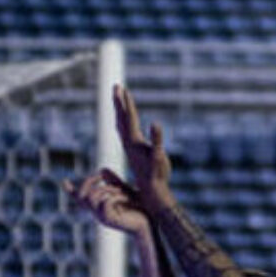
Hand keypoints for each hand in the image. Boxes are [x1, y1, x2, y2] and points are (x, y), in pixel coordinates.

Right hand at [64, 169, 148, 238]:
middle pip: (81, 195)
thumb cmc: (140, 210)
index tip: (64, 181)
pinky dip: (113, 196)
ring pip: (92, 197)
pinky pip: (104, 203)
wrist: (150, 225)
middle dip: (90, 181)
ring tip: (120, 191)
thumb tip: (102, 169)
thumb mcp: (125, 192)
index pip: (80, 199)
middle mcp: (97, 213)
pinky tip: (123, 197)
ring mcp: (102, 217)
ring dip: (106, 189)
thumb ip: (114, 182)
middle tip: (102, 176)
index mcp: (99, 207)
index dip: (70, 191)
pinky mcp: (110, 220)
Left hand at [111, 84, 173, 210]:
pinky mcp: (134, 150)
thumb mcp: (159, 156)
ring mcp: (130, 146)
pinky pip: (126, 131)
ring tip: (118, 98)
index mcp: (133, 141)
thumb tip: (155, 123)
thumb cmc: (157, 174)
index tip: (123, 89)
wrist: (150, 190)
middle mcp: (129, 142)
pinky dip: (125, 121)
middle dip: (119, 102)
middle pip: (122, 118)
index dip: (127, 103)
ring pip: (122, 124)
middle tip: (116, 86)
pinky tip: (124, 119)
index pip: (129, 118)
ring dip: (121, 110)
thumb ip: (157, 139)